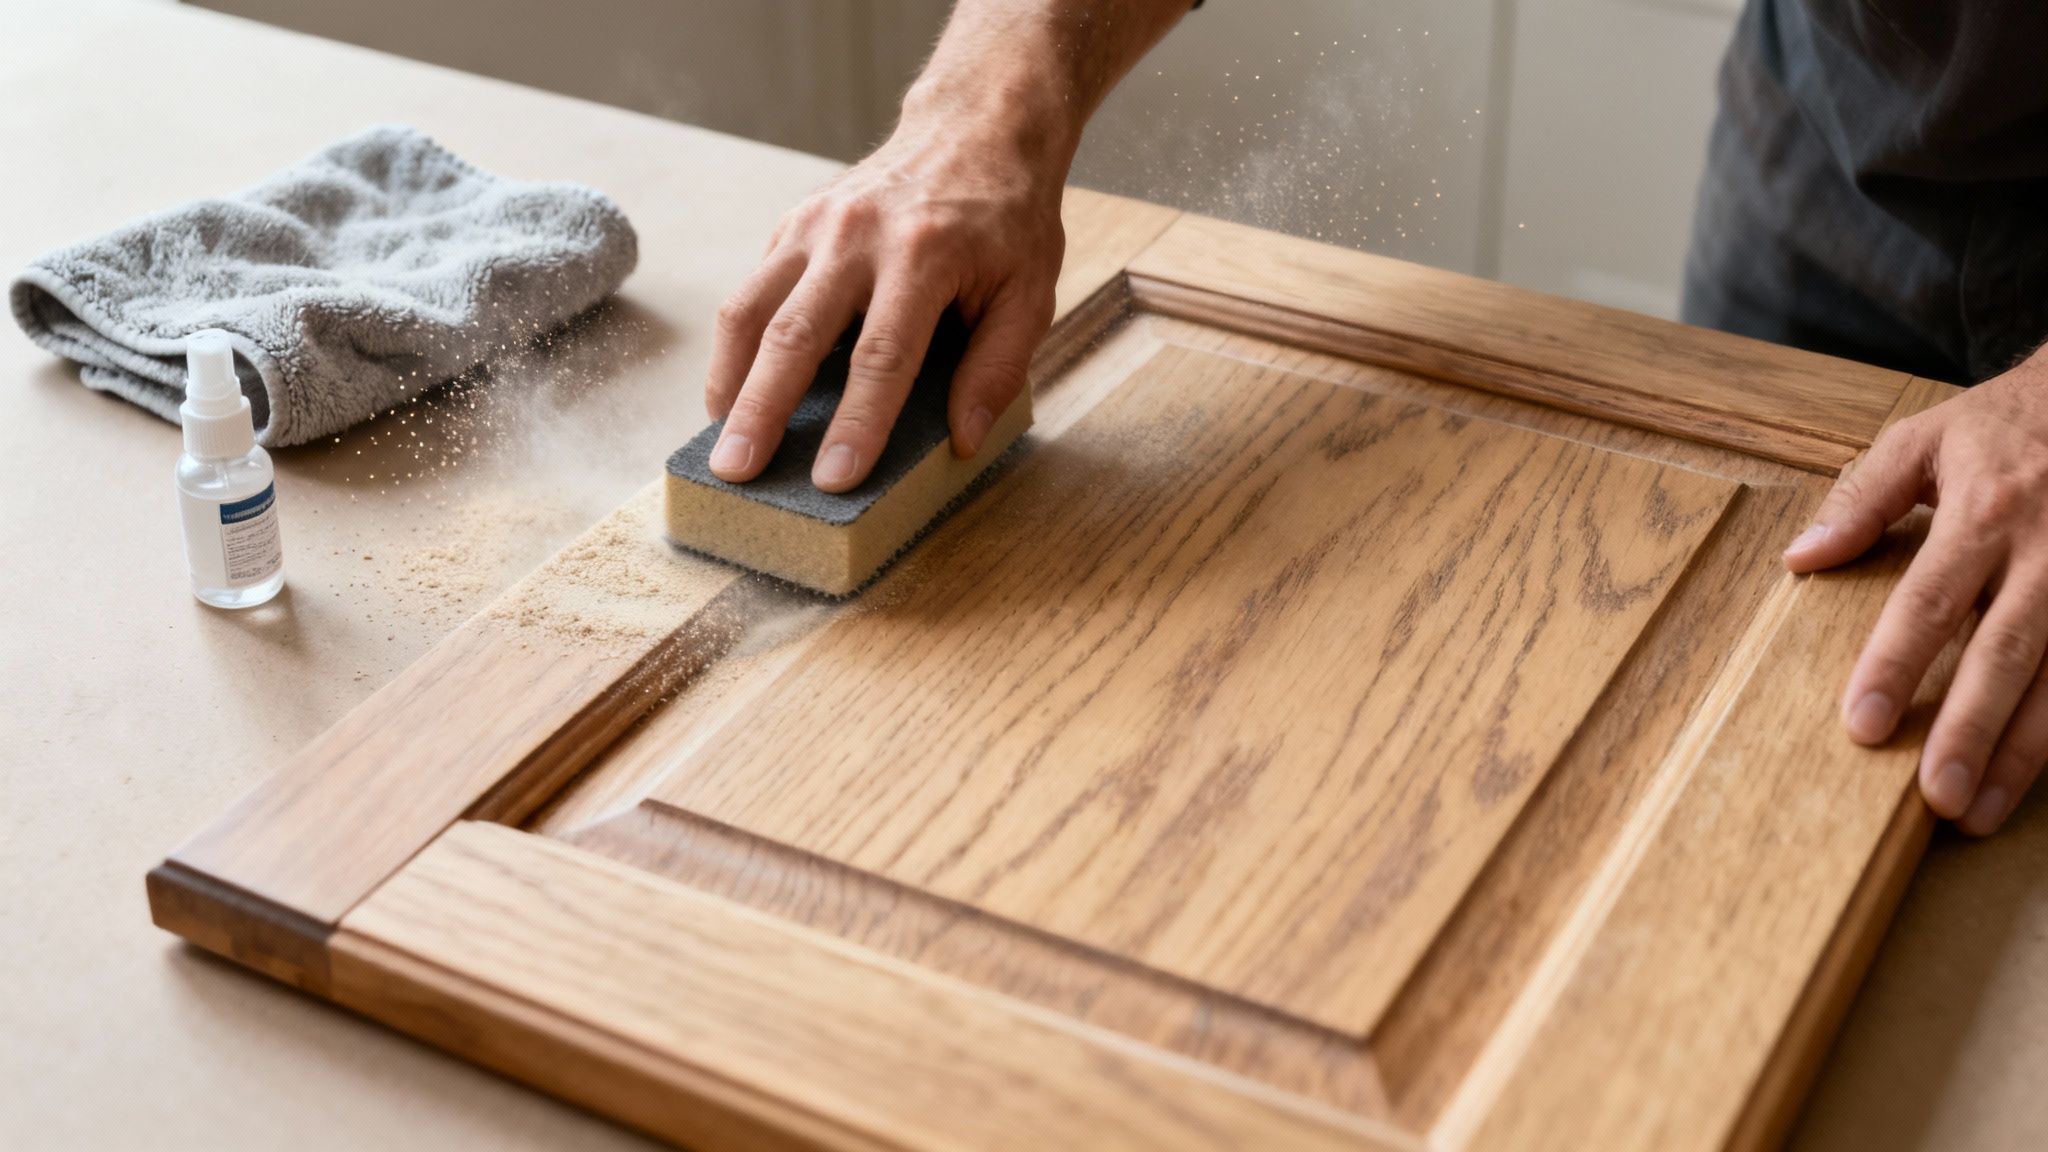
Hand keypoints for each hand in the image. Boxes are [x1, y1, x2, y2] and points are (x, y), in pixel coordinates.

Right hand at [703, 115, 1064, 491]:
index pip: (882, 356)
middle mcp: (857, 236)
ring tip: (720, 441)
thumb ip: (998, 368)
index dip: (856, 423)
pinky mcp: (792, 225)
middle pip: (795, 335)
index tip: (834, 479)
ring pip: (751, 310)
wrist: (976, 129)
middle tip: (736, 471)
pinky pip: (752, 292)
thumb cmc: (1006, 222)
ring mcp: (816, 225)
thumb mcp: (1030, 292)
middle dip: (762, 411)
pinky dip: (738, 349)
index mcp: (923, 255)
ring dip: (730, 381)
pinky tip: (737, 392)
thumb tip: (962, 439)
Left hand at [1785, 348, 2047, 834]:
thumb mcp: (1927, 437)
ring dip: (2024, 752)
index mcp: (1986, 510)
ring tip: (1978, 812)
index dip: (1896, 665)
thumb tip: (1800, 558)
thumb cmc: (2010, 423)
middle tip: (1936, 798)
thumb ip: (1864, 499)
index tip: (1864, 725)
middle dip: (1971, 730)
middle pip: (2006, 653)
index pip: (1930, 600)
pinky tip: (2033, 779)